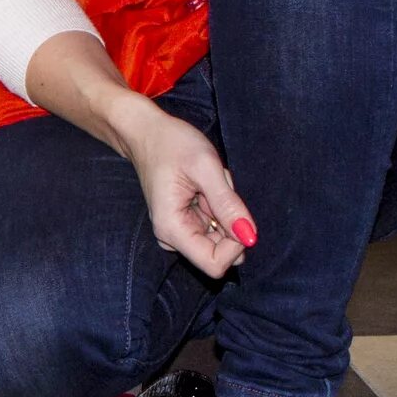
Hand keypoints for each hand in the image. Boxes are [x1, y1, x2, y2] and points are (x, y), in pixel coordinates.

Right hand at [116, 101, 255, 278]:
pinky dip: (219, 206)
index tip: (235, 211)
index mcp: (172, 229)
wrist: (146, 132)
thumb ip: (228, 204)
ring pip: (221, 237)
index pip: (215, 264)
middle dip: (230, 221)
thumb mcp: (205, 167)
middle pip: (220, 253)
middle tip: (216, 188)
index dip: (236, 244)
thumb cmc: (172, 144)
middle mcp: (172, 238)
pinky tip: (206, 186)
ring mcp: (178, 231)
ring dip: (225, 211)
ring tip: (209, 183)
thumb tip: (250, 237)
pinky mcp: (185, 223)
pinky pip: (215, 226)